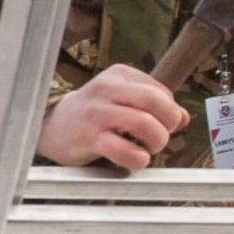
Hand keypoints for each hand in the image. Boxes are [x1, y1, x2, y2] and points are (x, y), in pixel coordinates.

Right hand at [37, 64, 188, 169]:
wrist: (49, 126)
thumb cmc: (92, 114)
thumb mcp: (120, 100)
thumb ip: (152, 106)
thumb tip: (184, 117)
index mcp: (118, 74)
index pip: (161, 92)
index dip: (168, 112)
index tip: (157, 124)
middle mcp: (107, 88)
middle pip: (157, 102)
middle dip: (168, 124)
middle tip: (160, 137)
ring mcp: (97, 113)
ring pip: (146, 124)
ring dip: (156, 142)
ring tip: (147, 149)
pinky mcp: (90, 138)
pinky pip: (127, 151)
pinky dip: (139, 159)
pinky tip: (134, 159)